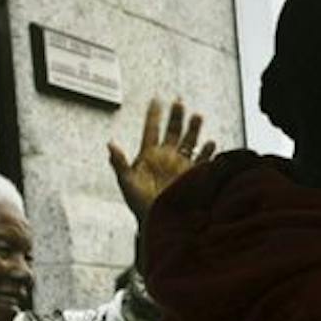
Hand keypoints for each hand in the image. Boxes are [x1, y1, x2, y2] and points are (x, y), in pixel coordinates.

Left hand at [108, 98, 214, 222]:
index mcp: (148, 155)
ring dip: (194, 129)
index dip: (154, 115)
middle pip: (173, 131)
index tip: (156, 99)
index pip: (151, 130)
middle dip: (176, 116)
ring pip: (189, 141)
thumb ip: (119, 163)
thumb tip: (110, 144)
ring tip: (197, 115)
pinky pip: (202, 160)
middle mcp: (166, 157)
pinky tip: (210, 143)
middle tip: (179, 101)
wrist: (159, 221)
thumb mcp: (126, 182)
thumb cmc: (139, 204)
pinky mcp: (193, 175)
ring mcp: (181, 165)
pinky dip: (207, 151)